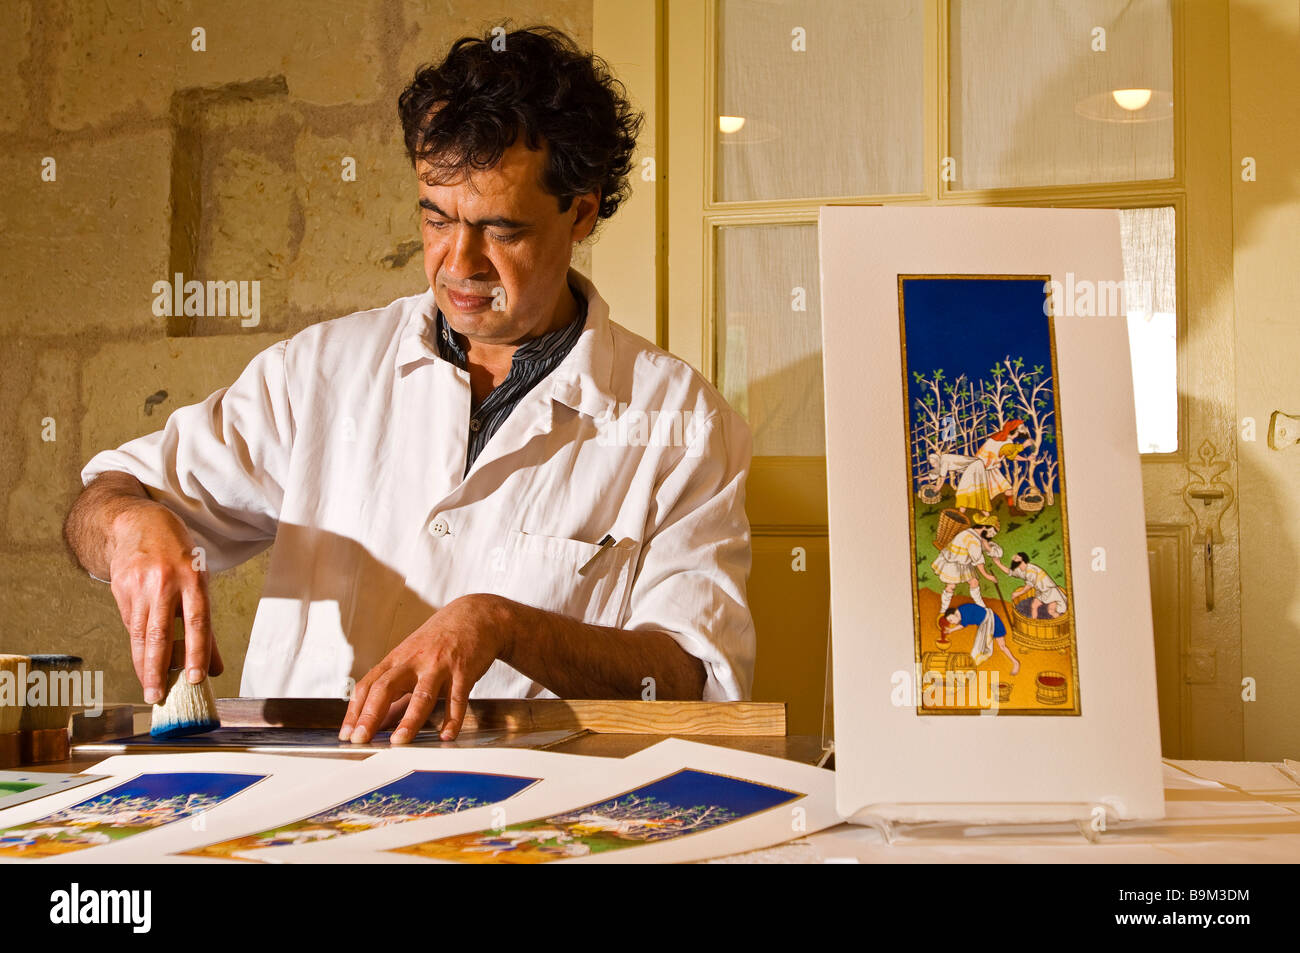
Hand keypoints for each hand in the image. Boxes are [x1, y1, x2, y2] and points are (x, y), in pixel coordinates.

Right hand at [107, 502, 221, 703]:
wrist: (139, 524)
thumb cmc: (178, 556)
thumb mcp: (200, 581)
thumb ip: (206, 626)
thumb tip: (214, 666)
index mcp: (193, 579)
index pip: (197, 622)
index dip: (197, 652)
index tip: (196, 678)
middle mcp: (165, 582)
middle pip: (161, 633)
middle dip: (159, 668)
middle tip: (158, 695)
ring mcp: (139, 585)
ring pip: (141, 633)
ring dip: (144, 665)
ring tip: (149, 688)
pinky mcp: (119, 587)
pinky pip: (130, 623)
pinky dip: (138, 643)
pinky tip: (142, 657)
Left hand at [339, 594, 512, 743]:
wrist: (476, 616)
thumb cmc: (440, 640)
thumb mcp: (412, 659)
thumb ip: (397, 692)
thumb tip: (379, 722)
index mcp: (398, 659)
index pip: (368, 685)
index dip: (355, 710)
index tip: (347, 733)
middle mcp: (414, 661)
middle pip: (386, 687)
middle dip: (371, 715)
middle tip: (361, 739)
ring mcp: (439, 665)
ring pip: (421, 695)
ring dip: (409, 720)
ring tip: (399, 742)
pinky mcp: (464, 670)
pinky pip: (457, 699)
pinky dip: (452, 719)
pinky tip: (446, 736)